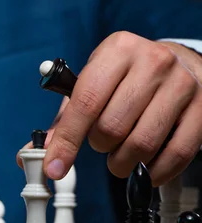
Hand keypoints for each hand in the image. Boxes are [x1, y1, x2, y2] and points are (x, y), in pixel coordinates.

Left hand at [36, 31, 201, 185]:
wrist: (180, 63)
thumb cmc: (126, 78)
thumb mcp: (92, 84)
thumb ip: (65, 119)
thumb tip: (41, 152)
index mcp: (117, 50)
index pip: (85, 102)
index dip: (67, 140)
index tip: (54, 166)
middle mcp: (152, 62)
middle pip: (112, 128)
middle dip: (99, 146)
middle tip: (102, 142)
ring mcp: (182, 84)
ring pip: (141, 144)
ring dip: (122, 162)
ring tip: (120, 154)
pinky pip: (175, 154)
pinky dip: (153, 171)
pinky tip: (145, 167)